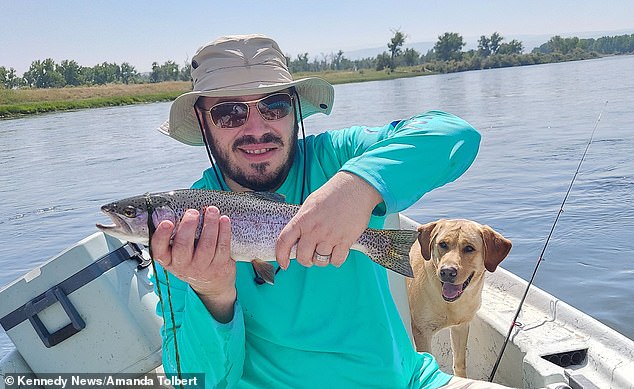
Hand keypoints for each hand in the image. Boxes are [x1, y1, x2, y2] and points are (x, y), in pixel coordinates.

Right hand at [151, 206, 235, 322]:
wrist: (211, 283)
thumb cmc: (191, 261)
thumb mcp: (176, 253)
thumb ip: (173, 235)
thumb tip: (173, 207)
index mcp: (168, 260)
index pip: (159, 250)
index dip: (161, 236)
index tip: (167, 222)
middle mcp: (183, 266)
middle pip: (183, 246)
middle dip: (188, 226)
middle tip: (192, 212)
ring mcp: (202, 267)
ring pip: (206, 246)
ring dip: (210, 225)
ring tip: (212, 210)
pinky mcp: (220, 266)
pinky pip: (223, 247)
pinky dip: (224, 231)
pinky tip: (224, 220)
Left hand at [276, 171, 381, 268]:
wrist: (354, 188)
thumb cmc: (332, 194)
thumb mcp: (310, 204)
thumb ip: (302, 221)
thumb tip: (296, 238)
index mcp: (302, 219)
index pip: (284, 242)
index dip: (281, 256)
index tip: (284, 263)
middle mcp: (314, 230)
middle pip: (303, 257)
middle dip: (305, 260)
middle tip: (310, 256)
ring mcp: (330, 236)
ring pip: (320, 261)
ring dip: (322, 259)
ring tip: (326, 250)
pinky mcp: (345, 240)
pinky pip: (336, 260)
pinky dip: (336, 259)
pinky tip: (337, 251)